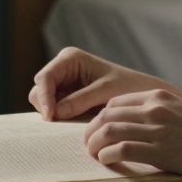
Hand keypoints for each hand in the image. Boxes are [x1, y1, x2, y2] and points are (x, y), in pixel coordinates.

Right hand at [29, 47, 169, 120]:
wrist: (142, 95)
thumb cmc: (128, 87)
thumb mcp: (105, 92)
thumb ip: (79, 100)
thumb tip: (54, 113)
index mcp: (70, 58)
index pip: (45, 78)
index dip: (45, 97)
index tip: (51, 117)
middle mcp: (62, 69)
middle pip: (39, 90)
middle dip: (48, 107)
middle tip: (64, 123)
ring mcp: (62, 85)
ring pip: (43, 103)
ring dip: (54, 114)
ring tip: (77, 120)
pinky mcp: (66, 99)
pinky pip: (53, 111)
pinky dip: (60, 119)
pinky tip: (76, 122)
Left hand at [82, 88, 181, 181]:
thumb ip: (165, 115)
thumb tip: (145, 129)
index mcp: (161, 96)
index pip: (117, 101)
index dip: (102, 116)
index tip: (98, 129)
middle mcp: (155, 108)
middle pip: (107, 114)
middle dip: (92, 129)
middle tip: (88, 144)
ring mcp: (157, 129)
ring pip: (109, 130)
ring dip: (95, 143)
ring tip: (93, 154)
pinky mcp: (160, 150)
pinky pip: (121, 149)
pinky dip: (108, 155)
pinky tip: (107, 162)